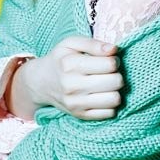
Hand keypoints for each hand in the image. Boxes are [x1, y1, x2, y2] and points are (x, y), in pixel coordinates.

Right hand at [8, 36, 123, 120]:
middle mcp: (72, 86)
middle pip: (115, 82)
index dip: (114, 59)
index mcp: (71, 65)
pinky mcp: (80, 116)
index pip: (109, 64)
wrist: (41, 82)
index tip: (109, 59)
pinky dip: (110, 103)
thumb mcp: (72, 43)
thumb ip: (93, 44)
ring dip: (115, 90)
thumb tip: (113, 49)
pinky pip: (109, 113)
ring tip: (107, 83)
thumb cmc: (61, 59)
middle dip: (117, 74)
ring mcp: (76, 103)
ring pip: (114, 99)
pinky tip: (102, 94)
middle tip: (110, 71)